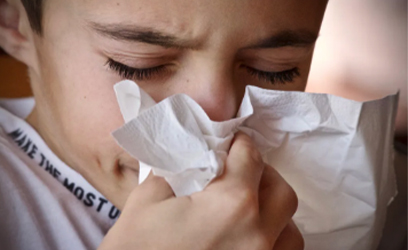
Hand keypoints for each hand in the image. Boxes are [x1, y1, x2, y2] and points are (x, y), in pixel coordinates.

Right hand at [98, 132, 302, 249]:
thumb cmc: (136, 249)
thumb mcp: (147, 200)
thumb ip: (176, 171)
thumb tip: (193, 159)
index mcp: (231, 205)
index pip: (250, 158)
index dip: (241, 143)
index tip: (233, 142)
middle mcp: (257, 234)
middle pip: (280, 191)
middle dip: (262, 174)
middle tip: (240, 172)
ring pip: (290, 228)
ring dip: (273, 210)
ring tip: (249, 206)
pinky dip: (273, 240)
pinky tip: (250, 236)